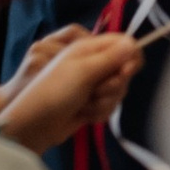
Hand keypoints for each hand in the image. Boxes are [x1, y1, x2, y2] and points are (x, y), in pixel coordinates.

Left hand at [0, 23, 142, 151]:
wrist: (35, 125)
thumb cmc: (55, 91)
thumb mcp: (83, 70)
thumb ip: (110, 57)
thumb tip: (134, 44)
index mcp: (89, 48)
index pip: (123, 44)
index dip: (130, 56)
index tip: (126, 71)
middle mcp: (93, 64)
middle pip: (124, 70)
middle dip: (114, 85)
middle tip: (97, 91)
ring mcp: (92, 86)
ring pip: (118, 91)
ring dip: (105, 101)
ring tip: (85, 106)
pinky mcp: (91, 104)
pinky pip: (110, 106)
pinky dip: (99, 112)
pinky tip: (85, 115)